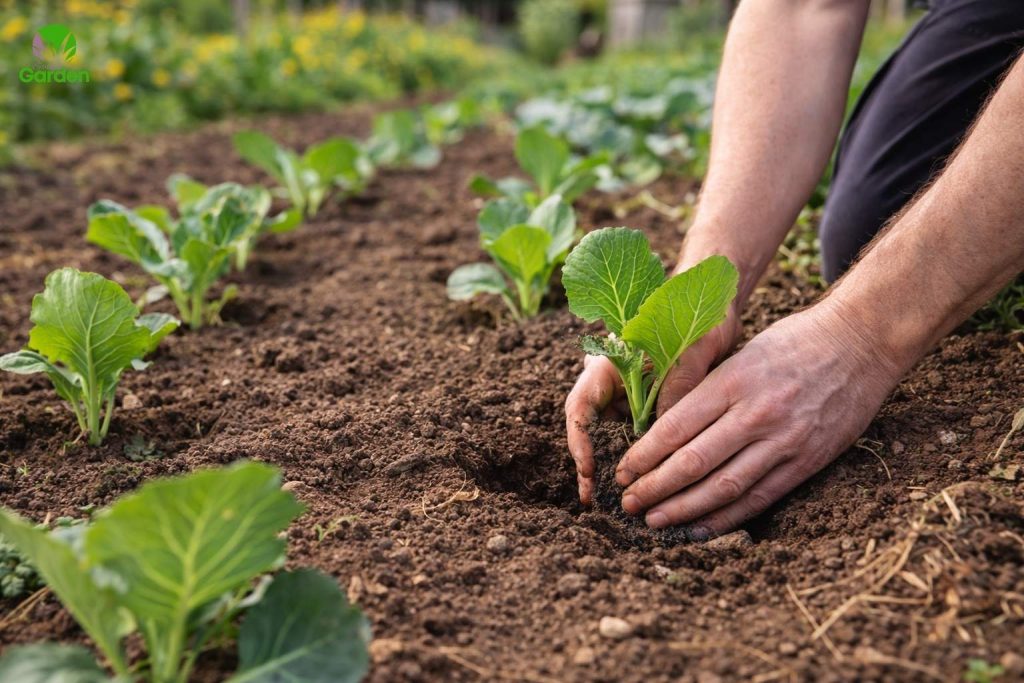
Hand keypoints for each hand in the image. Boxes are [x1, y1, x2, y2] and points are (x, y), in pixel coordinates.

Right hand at [565, 308, 740, 505]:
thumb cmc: (700, 318)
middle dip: (589, 463)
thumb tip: (666, 433)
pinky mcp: (647, 400)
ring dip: (617, 462)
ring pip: (614, 433)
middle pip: (590, 426)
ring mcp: (629, 391)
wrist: (717, 304)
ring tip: (620, 497)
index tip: (589, 471)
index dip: (579, 443)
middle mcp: (614, 380)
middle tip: (590, 497)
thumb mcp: (692, 351)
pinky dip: (641, 453)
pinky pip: (638, 431)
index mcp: (610, 363)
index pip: (580, 408)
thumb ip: (677, 387)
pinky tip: (651, 478)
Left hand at [616, 300, 900, 537]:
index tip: (622, 472)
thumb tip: (663, 429)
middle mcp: (756, 413)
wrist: (862, 341)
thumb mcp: (742, 354)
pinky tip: (699, 527)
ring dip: (684, 509)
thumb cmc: (794, 341)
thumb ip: (707, 389)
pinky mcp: (808, 460)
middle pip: (693, 461)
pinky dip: (726, 517)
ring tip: (654, 520)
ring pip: (724, 486)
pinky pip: (760, 497)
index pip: (675, 427)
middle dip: (654, 487)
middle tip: (628, 504)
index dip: (644, 456)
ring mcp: (784, 440)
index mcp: (733, 381)